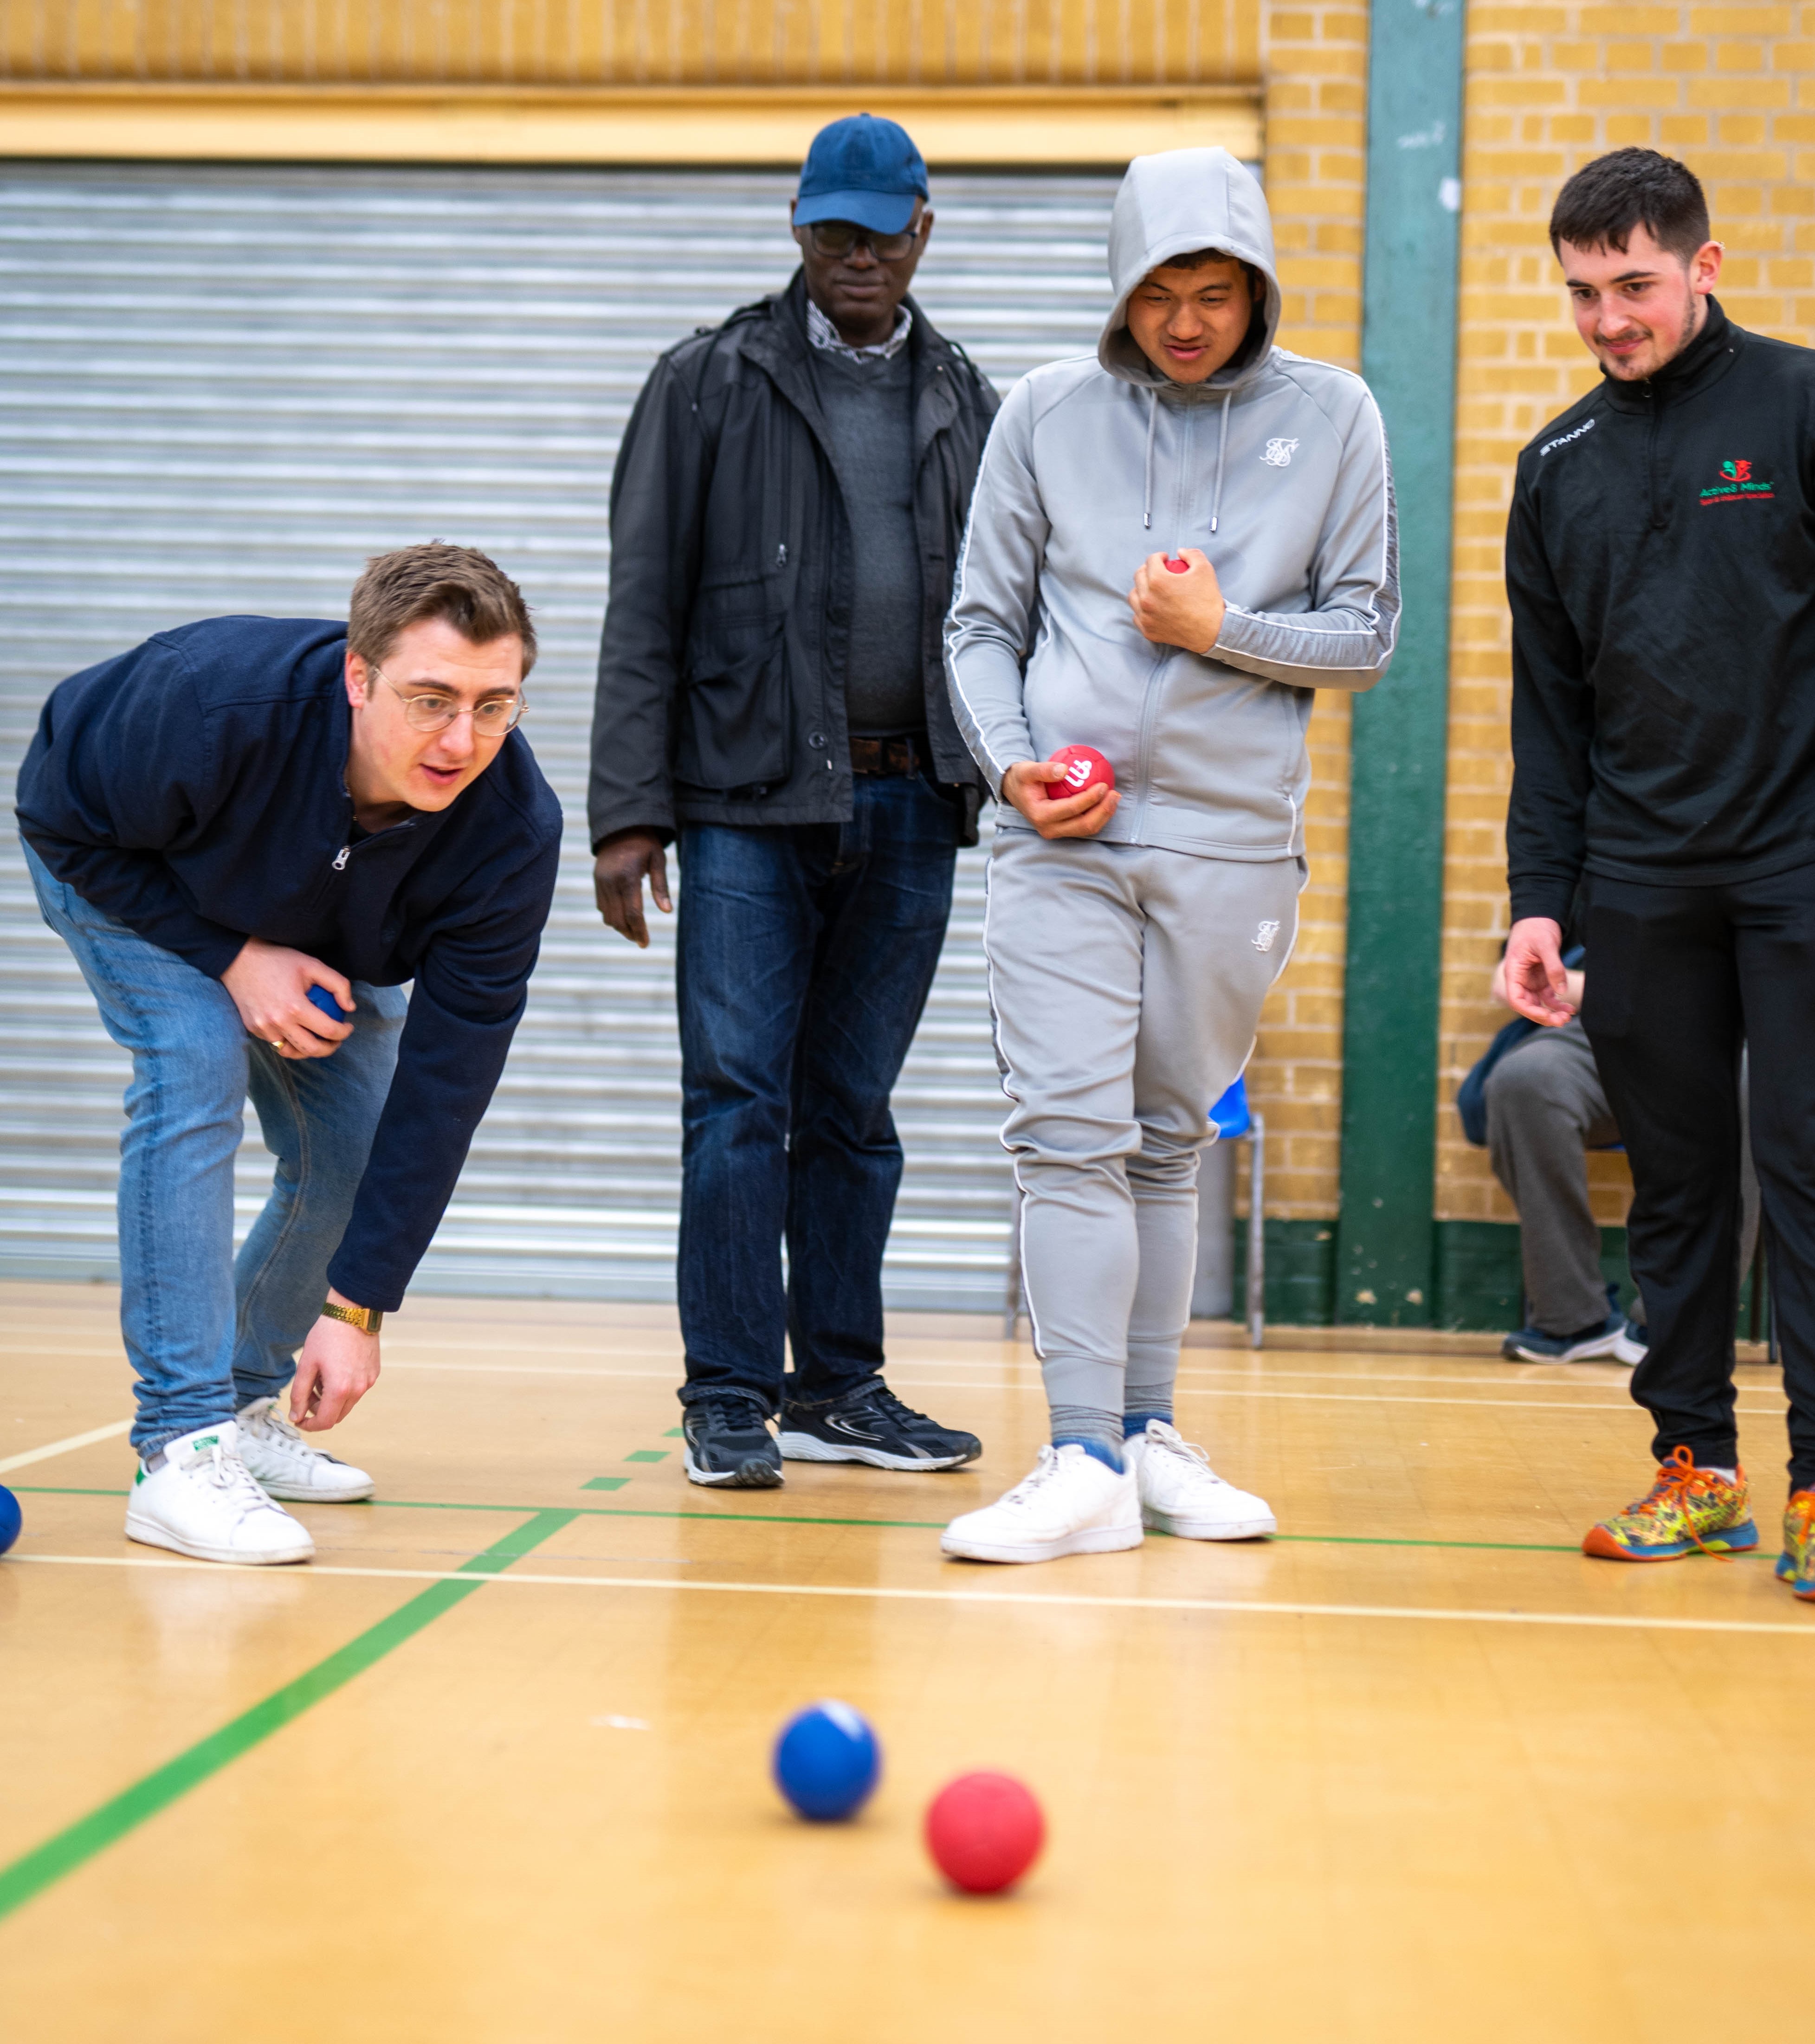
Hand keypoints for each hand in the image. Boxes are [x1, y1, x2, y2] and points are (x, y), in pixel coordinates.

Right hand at [222, 939, 353, 1058]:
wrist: (239, 959)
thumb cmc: (279, 960)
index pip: (328, 1031)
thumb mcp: (313, 965)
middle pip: (311, 1049)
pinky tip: (298, 1033)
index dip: (344, 1032)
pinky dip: (290, 1043)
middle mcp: (278, 1023)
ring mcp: (263, 1028)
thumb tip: (350, 1008)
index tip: (348, 1027)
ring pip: (291, 1052)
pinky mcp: (253, 1029)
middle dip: (330, 1048)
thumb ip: (338, 985)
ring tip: (318, 1040)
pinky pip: (276, 1043)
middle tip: (337, 1040)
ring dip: (309, 1050)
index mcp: (295, 1007)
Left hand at [289, 1291, 380, 1431]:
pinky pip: (357, 1390)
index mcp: (340, 1389)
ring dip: (332, 1399)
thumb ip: (299, 1394)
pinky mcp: (373, 1373)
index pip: (325, 1421)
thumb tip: (296, 1415)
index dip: (309, 1425)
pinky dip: (344, 1389)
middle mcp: (358, 1389)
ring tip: (322, 1377)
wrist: (352, 1313)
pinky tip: (336, 1369)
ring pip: (347, 1404)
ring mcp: (368, 1382)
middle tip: (308, 1394)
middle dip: (319, 1411)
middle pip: (337, 1415)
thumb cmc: (328, 1335)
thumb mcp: (306, 1365)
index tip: (300, 1419)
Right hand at [594, 829, 671, 947]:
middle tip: (641, 940)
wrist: (620, 827)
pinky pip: (602, 907)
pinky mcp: (596, 882)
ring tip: (634, 931)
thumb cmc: (645, 844)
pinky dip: (612, 916)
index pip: (632, 913)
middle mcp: (610, 881)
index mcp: (627, 877)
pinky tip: (624, 917)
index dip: (639, 931)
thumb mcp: (658, 860)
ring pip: (607, 916)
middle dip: (630, 933)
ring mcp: (600, 882)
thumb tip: (667, 912)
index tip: (645, 944)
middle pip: (618, 919)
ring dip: (620, 927)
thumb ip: (661, 887)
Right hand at [1001, 759, 1120, 839]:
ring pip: (1087, 829)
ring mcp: (1057, 832)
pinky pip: (1085, 825)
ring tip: (1115, 797)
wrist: (1015, 791)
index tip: (1104, 785)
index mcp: (1040, 816)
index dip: (1090, 799)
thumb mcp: (1026, 770)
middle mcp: (1049, 829)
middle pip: (1083, 825)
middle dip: (1103, 811)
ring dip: (1104, 815)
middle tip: (1115, 794)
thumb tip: (1064, 770)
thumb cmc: (1022, 778)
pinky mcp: (1063, 830)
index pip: (1071, 809)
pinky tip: (1107, 801)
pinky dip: (1098, 815)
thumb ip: (1043, 770)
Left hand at [1128, 548, 1226, 651]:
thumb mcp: (1204, 569)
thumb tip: (1180, 552)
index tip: (1166, 559)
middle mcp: (1147, 599)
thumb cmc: (1207, 600)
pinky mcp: (1148, 631)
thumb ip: (1191, 554)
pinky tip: (1152, 606)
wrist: (1212, 630)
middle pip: (1139, 576)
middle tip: (1158, 571)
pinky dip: (1142, 609)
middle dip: (1148, 570)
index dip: (1159, 556)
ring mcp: (1146, 617)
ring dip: (1141, 589)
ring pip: (1134, 596)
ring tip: (1152, 589)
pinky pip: (1137, 616)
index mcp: (1158, 581)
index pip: (1151, 561)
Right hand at [1502, 917, 1575, 1025]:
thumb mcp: (1545, 945)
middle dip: (1544, 1016)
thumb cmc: (1536, 927)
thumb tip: (1561, 990)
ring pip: (1540, 1004)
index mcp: (1514, 972)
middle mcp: (1521, 980)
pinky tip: (1570, 1008)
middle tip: (1562, 1021)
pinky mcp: (1542, 979)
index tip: (1547, 1016)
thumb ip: (1553, 968)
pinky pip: (1549, 996)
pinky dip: (1559, 1004)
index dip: (1530, 1011)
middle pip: (1529, 1005)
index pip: (1516, 999)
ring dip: (1553, 1012)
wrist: (1539, 917)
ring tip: (1568, 1016)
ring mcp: (1531, 981)